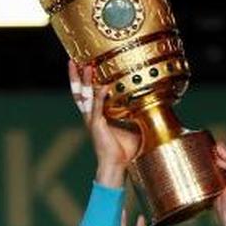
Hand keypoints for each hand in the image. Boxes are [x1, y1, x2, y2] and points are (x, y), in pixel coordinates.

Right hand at [69, 61, 139, 185]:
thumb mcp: (133, 126)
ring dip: (85, 80)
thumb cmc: (125, 150)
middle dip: (76, 75)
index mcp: (96, 115)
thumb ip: (136, 112)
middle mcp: (91, 116)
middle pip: (79, 91)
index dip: (84, 79)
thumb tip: (152, 103)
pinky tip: (105, 85)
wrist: (117, 165)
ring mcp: (92, 120)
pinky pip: (97, 107)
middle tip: (73, 59)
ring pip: (84, 96)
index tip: (83, 63)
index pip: (87, 93)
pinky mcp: (96, 125)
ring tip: (86, 66)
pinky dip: (100, 96)